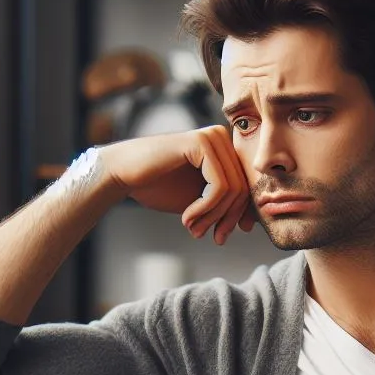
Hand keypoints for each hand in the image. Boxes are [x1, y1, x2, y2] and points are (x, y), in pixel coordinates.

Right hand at [101, 126, 256, 244]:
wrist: (123, 175)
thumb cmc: (159, 187)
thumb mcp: (199, 201)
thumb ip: (223, 207)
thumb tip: (250, 224)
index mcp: (224, 148)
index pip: (246, 187)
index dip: (238, 216)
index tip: (222, 236)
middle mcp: (221, 137)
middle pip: (242, 189)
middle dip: (226, 219)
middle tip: (212, 238)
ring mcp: (212, 136)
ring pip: (232, 190)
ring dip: (213, 217)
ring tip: (194, 228)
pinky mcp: (200, 142)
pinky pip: (219, 186)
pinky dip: (205, 209)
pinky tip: (187, 217)